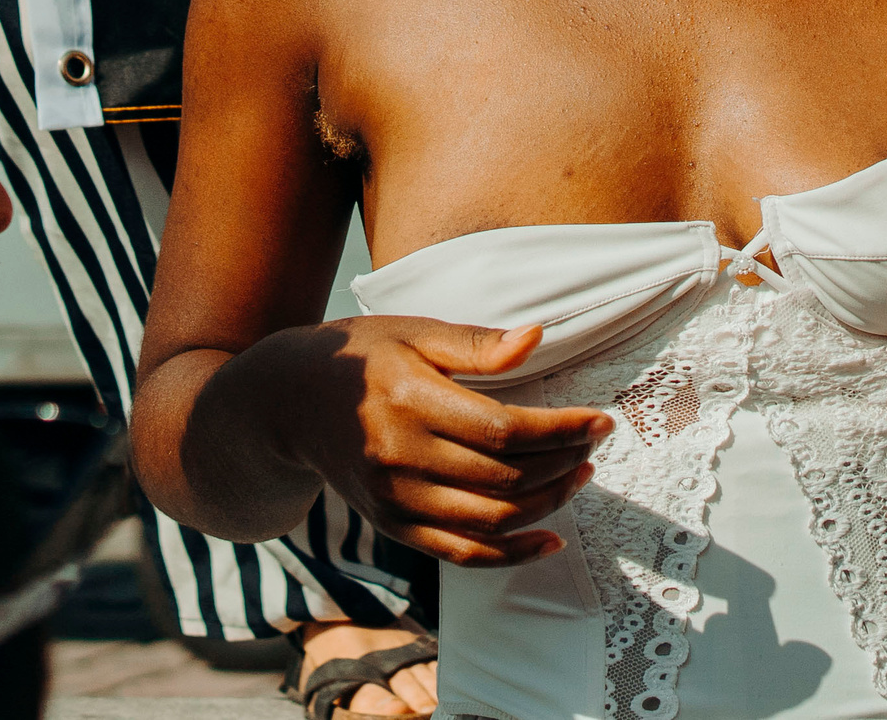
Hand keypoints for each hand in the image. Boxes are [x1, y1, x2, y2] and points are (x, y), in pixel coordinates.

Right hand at [283, 316, 610, 566]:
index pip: (503, 429)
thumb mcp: (414, 332)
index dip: (560, 430)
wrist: (289, 402)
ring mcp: (396, 499)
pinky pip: (461, 554)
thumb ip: (476, 344)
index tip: (598, 421)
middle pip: (503, 479)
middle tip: (594, 443)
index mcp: (410, 401)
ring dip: (548, 505)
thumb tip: (536, 338)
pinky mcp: (393, 525)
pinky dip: (511, 554)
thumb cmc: (362, 356)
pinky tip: (550, 538)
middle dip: (562, 464)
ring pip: (490, 521)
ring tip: (579, 476)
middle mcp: (401, 458)